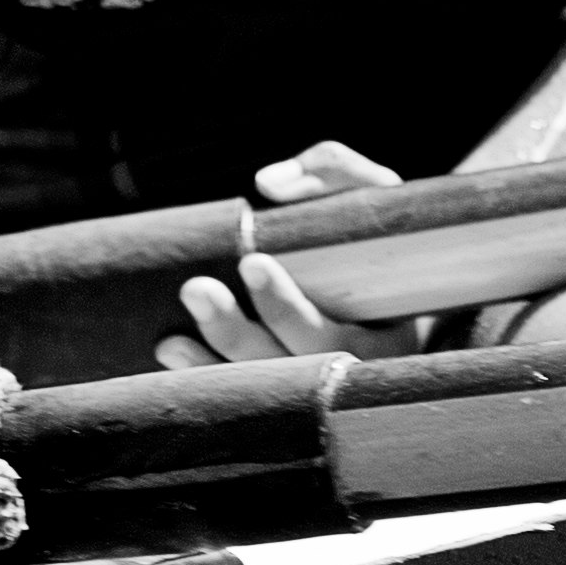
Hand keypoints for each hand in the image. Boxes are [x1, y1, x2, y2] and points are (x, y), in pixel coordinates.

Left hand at [151, 141, 409, 369]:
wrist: (394, 280)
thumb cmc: (378, 233)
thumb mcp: (376, 195)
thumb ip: (332, 171)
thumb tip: (268, 182)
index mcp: (381, 331)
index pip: (331, 327)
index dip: (286, 303)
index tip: (251, 262)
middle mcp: (346, 367)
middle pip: (286, 361)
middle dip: (237, 330)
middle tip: (197, 289)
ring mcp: (312, 387)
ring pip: (260, 384)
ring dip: (212, 359)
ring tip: (171, 340)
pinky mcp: (283, 389)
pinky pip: (241, 392)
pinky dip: (205, 374)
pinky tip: (175, 350)